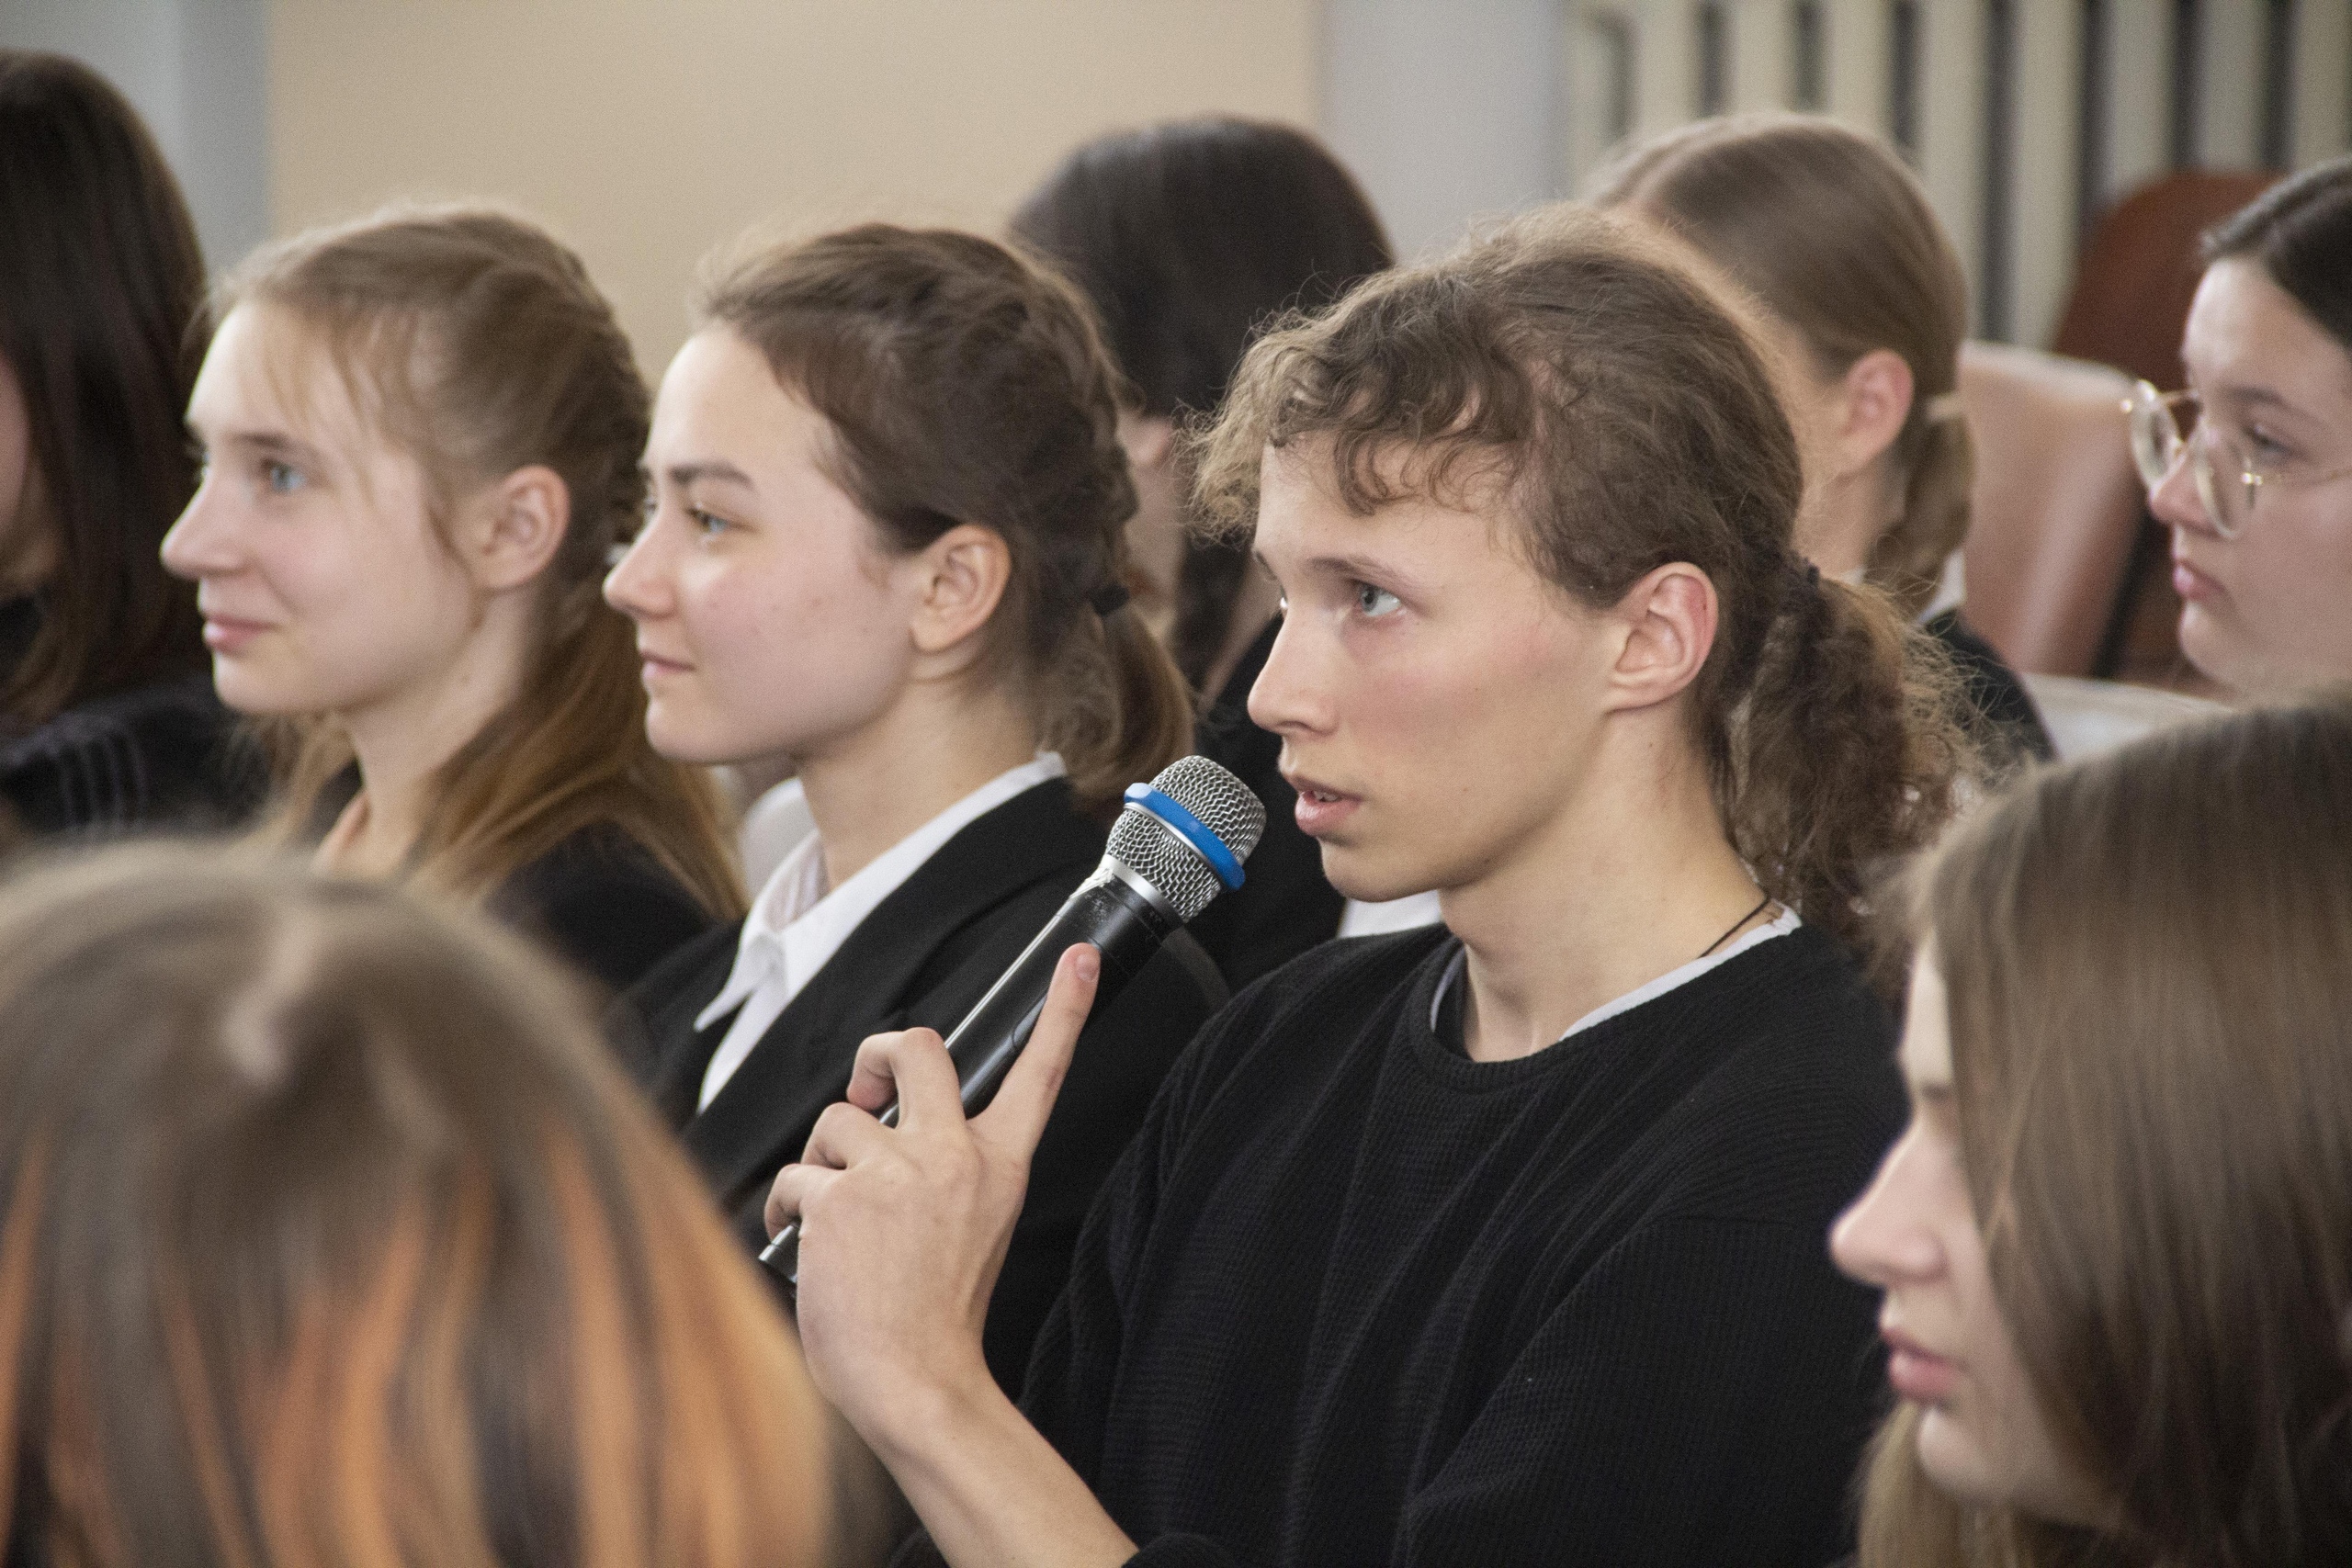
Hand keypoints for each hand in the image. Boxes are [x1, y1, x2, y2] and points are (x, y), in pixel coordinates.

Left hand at [766, 943, 1100, 1444]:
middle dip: (879, 1053)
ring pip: (837, 1121)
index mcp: (999, 1166)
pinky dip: (787, 1212)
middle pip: (918, 1048)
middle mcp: (955, 1157)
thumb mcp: (974, 1227)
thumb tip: (885, 1126)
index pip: (1040, 1073)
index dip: (1064, 1008)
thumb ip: (947, 1169)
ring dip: (824, 1165)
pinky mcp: (840, 1198)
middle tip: (866, 1087)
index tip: (1080, 956)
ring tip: (837, 1221)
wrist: (916, 1383)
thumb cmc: (935, 1315)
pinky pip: (794, 1179)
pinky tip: (808, 1250)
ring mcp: (897, 1173)